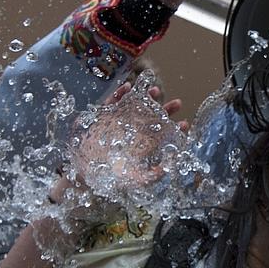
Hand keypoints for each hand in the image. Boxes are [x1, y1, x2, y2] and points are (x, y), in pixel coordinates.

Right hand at [67, 79, 188, 193]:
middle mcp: (132, 131)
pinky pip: (112, 101)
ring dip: (145, 96)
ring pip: (135, 105)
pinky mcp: (102, 116)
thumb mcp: (134, 179)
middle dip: (166, 109)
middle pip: (153, 117)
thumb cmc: (110, 177)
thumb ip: (152, 176)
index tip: (184, 124)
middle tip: (177, 104)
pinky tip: (127, 88)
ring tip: (155, 91)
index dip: (174, 128)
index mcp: (141, 144)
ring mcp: (118, 122)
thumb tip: (170, 167)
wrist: (84, 173)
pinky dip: (119, 94)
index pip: (162, 134)